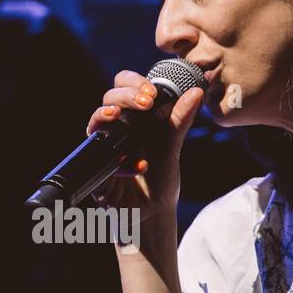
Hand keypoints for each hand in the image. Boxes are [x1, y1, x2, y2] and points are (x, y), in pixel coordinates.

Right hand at [83, 69, 204, 224]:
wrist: (154, 210)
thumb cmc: (159, 176)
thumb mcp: (172, 145)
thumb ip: (181, 119)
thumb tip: (197, 91)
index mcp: (132, 116)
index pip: (122, 85)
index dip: (133, 81)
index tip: (152, 91)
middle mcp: (114, 129)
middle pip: (108, 98)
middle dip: (125, 96)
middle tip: (146, 102)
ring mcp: (103, 149)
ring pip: (95, 124)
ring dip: (106, 116)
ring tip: (119, 117)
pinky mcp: (99, 172)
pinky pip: (103, 162)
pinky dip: (123, 163)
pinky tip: (141, 166)